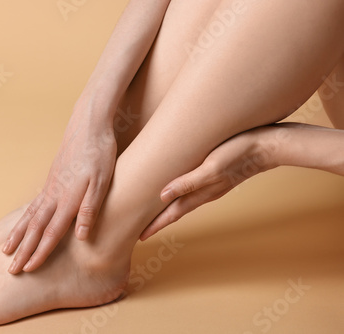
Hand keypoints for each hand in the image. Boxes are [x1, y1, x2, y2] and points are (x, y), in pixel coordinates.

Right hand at [3, 103, 116, 273]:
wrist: (88, 126)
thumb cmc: (99, 154)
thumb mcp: (102, 182)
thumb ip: (89, 209)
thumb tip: (81, 236)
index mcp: (67, 199)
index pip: (51, 232)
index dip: (40, 252)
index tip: (28, 268)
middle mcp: (54, 195)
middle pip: (34, 228)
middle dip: (23, 250)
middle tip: (11, 269)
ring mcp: (50, 187)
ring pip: (29, 216)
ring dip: (18, 235)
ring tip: (6, 249)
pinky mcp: (51, 180)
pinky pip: (33, 204)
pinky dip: (23, 218)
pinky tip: (22, 223)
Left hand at [140, 126, 280, 240]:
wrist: (268, 145)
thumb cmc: (239, 153)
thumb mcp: (211, 168)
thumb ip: (188, 183)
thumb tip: (162, 197)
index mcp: (201, 193)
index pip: (172, 214)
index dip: (156, 225)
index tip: (141, 237)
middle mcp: (205, 192)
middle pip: (176, 210)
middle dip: (159, 221)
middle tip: (142, 230)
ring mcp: (211, 185)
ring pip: (184, 201)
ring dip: (168, 209)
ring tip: (154, 212)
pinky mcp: (215, 173)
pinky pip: (192, 189)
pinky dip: (180, 194)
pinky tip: (177, 189)